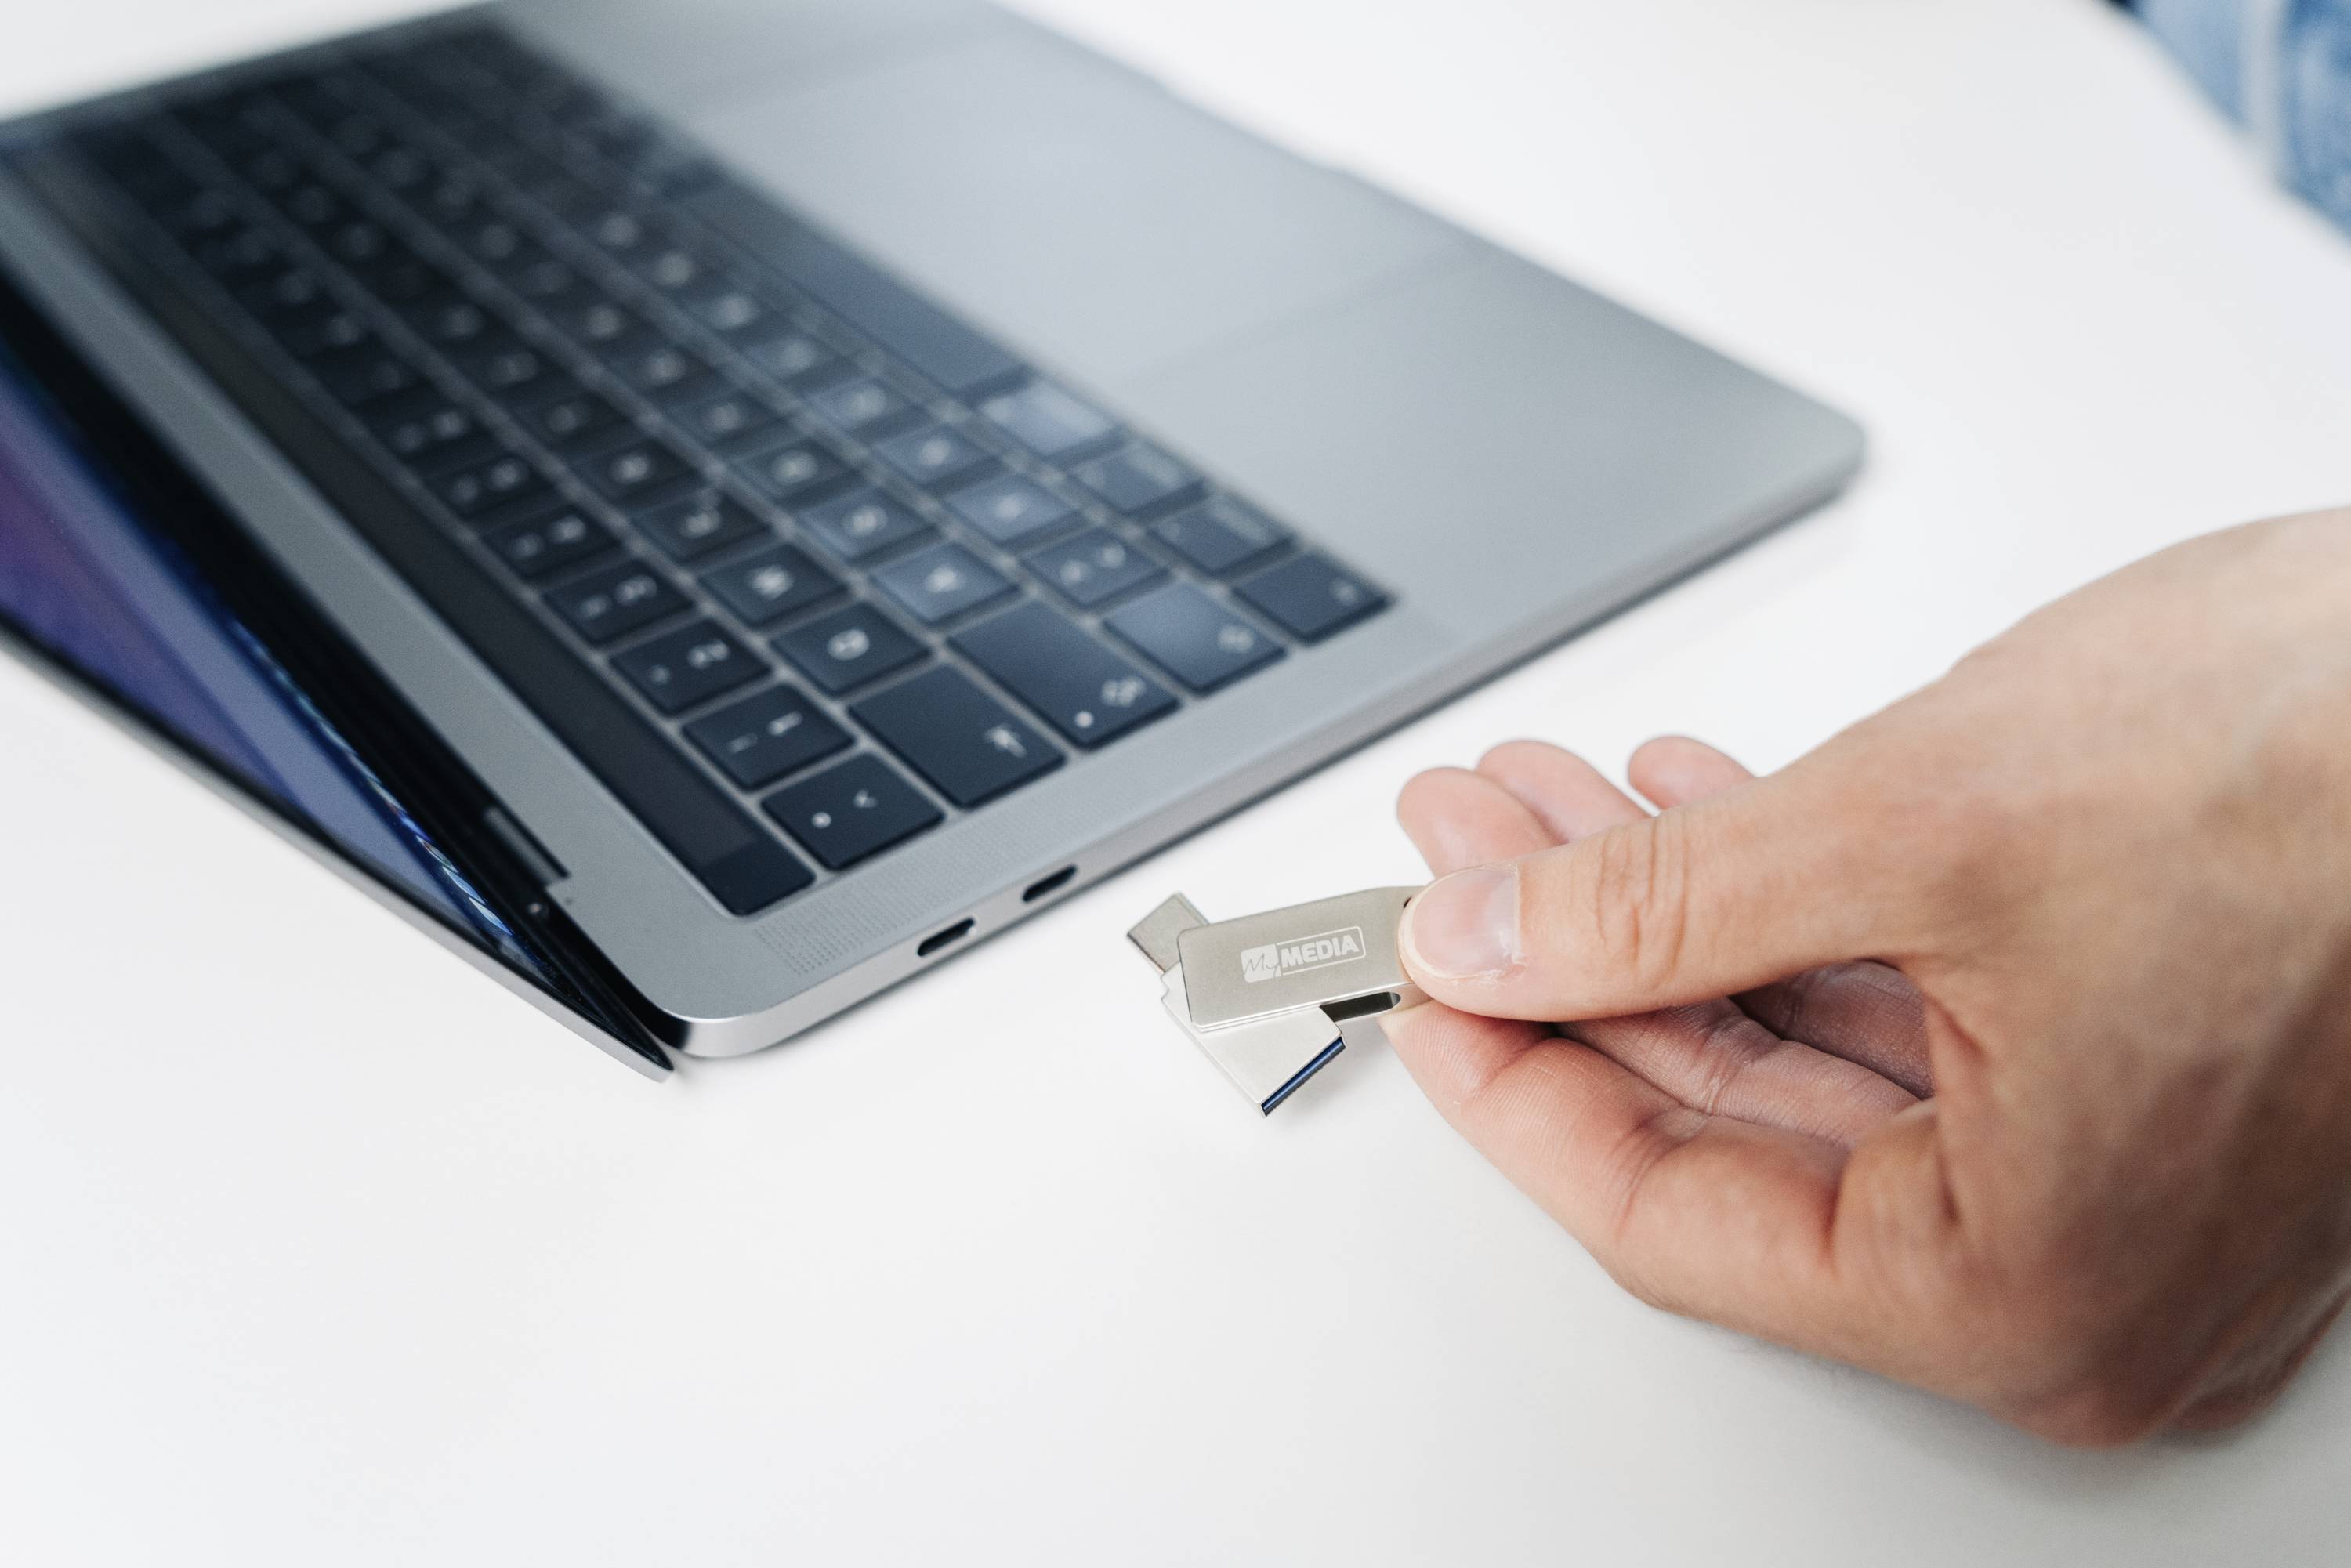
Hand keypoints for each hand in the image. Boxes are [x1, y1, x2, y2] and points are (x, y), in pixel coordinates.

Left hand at [1386, 510, 2350, 1443]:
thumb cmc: (2327, 767)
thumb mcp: (1913, 823)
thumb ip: (1665, 905)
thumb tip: (1497, 940)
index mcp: (2022, 1285)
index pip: (1671, 1218)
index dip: (1515, 1086)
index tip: (1420, 983)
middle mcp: (2072, 1268)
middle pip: (1730, 1129)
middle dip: (1578, 964)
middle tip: (1464, 858)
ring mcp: (2107, 1168)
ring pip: (1804, 1052)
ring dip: (1666, 919)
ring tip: (1545, 814)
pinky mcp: (2128, 1061)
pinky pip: (1899, 1011)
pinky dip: (1780, 908)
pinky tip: (1685, 821)